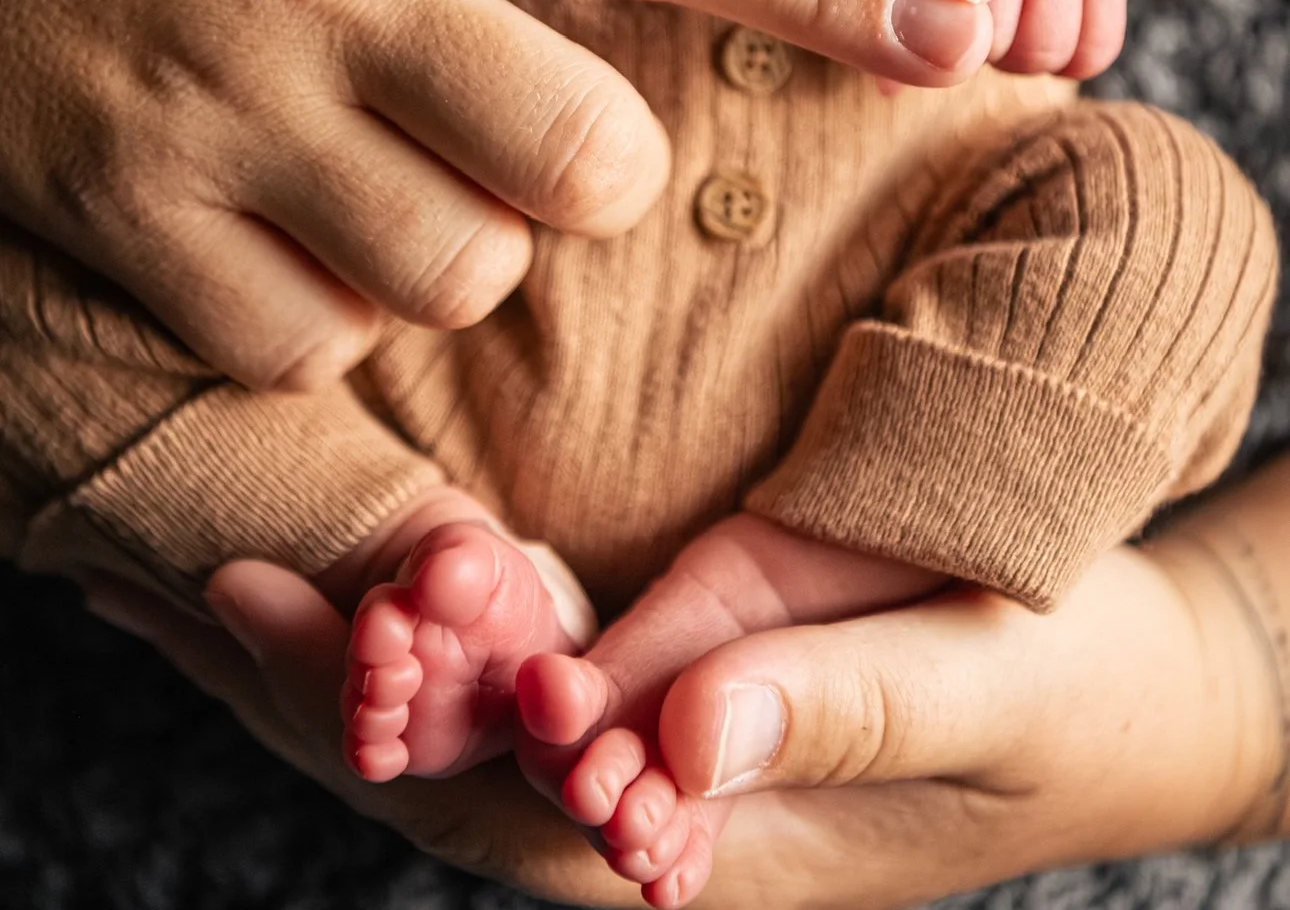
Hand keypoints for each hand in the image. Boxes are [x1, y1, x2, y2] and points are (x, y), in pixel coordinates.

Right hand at [0, 0, 990, 388]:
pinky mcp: (121, 211)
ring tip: (388, 167)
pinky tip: (285, 227)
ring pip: (450, 273)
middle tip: (522, 121)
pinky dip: (325, 312)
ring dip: (454, 246)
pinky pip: (302, 338)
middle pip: (578, 162)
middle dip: (587, 171)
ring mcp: (217, 108)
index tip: (951, 26)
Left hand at [84, 510, 1286, 909]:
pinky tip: (344, 570)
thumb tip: (670, 738)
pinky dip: (412, 622)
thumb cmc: (1066, 700)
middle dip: (314, 681)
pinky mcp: (649, 689)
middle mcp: (642, 819)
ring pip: (451, 725)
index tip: (299, 606)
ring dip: (335, 653)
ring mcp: (637, 758)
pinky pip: (505, 668)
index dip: (396, 715)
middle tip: (189, 569)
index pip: (507, 802)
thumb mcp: (980, 695)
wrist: (1118, 694)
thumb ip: (835, 714)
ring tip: (200, 569)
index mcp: (703, 848)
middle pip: (439, 772)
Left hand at [884, 0, 1130, 78]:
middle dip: (976, 45)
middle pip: (1001, 31)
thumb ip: (891, 3)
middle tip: (966, 20)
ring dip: (1020, 54)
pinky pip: (1094, 52)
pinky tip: (1043, 27)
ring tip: (1005, 21)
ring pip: (1049, 48)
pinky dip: (1068, 57)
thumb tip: (888, 87)